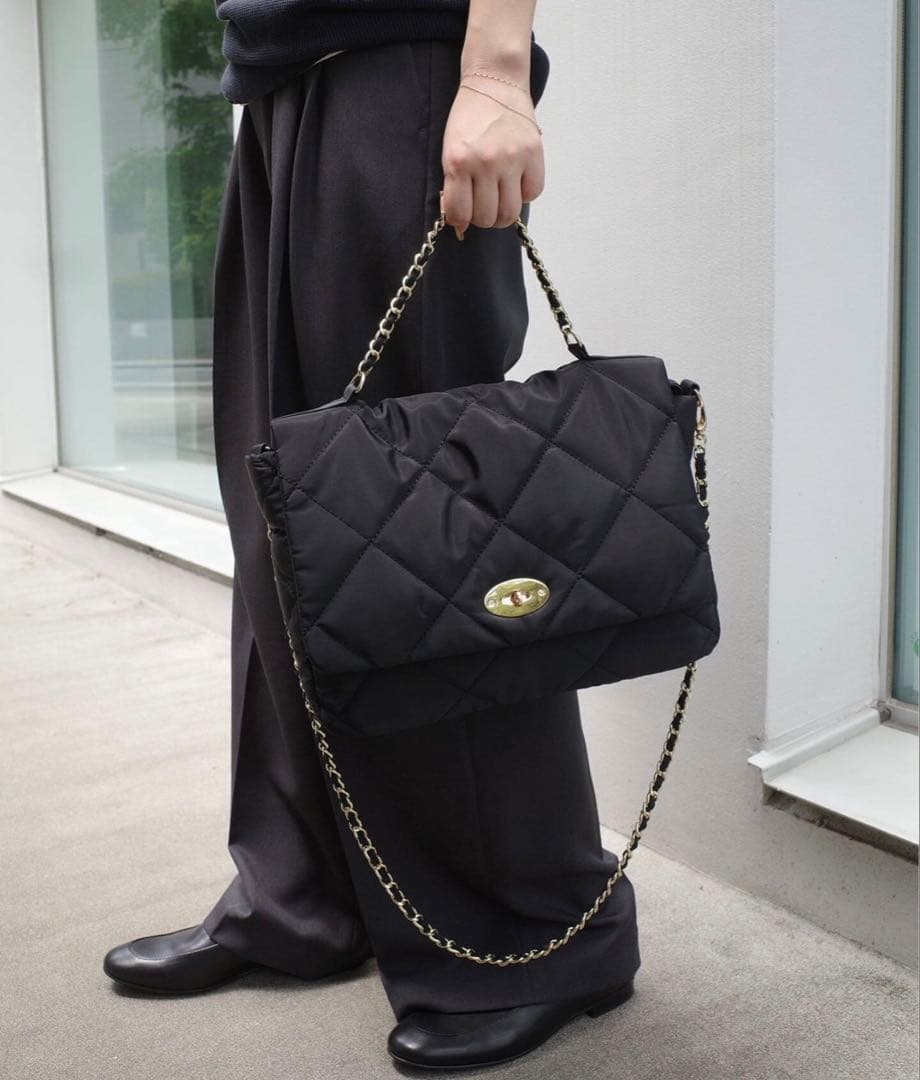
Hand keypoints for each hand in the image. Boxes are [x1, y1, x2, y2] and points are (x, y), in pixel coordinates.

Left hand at [440, 79, 544, 238]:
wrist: (494, 83)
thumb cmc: (469, 119)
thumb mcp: (451, 151)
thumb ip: (453, 187)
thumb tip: (460, 224)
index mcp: (458, 161)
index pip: (460, 214)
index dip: (460, 220)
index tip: (462, 214)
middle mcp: (486, 162)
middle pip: (487, 218)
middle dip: (483, 217)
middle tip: (482, 203)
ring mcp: (513, 159)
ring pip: (510, 213)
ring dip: (503, 213)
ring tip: (499, 200)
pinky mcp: (534, 154)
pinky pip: (532, 194)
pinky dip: (523, 195)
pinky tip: (516, 183)